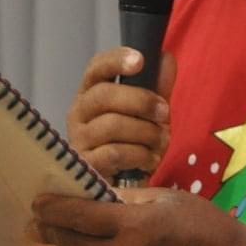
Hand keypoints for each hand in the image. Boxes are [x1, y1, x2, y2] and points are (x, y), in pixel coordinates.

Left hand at [32, 185, 243, 245]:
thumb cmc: (202, 223)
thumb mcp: (163, 197)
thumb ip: (124, 197)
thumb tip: (90, 191)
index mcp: (134, 227)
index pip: (79, 216)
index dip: (54, 208)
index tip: (36, 202)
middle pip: (73, 242)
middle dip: (51, 229)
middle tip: (36, 219)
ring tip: (54, 234)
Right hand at [66, 47, 175, 178]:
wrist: (124, 186)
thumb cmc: (132, 144)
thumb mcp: (149, 114)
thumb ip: (157, 88)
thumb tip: (165, 58)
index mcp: (92, 92)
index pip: (97, 68)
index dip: (116, 61)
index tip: (140, 61)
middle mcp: (79, 112)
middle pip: (104, 95)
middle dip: (141, 101)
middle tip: (165, 113)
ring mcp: (79, 139)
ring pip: (112, 125)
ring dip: (146, 133)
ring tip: (161, 142)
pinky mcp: (86, 164)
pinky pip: (115, 153)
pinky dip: (140, 155)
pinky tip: (149, 160)